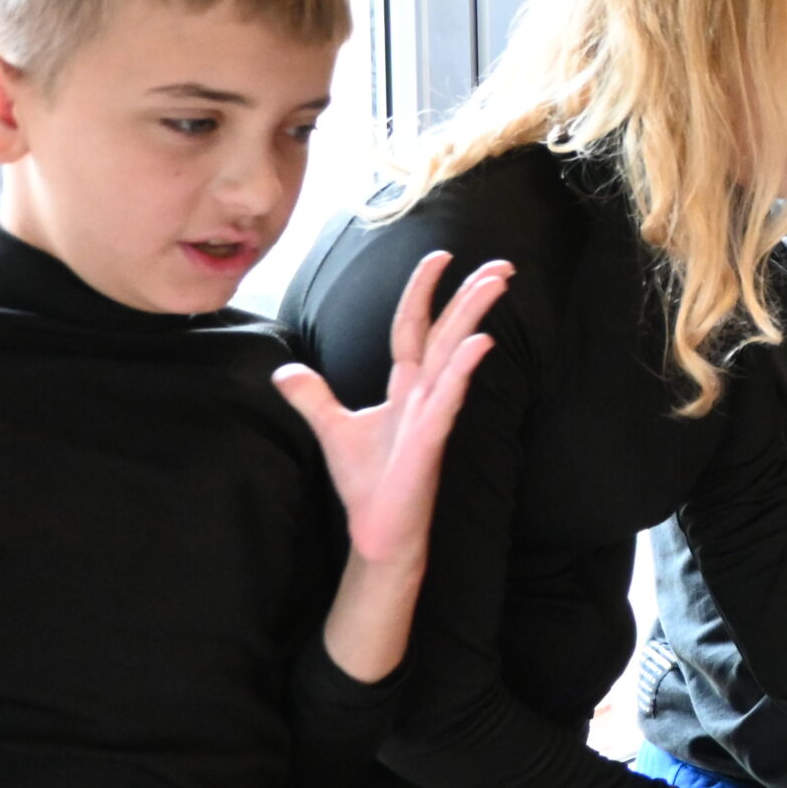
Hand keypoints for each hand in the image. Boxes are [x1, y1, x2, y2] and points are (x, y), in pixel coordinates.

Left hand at [273, 251, 510, 570]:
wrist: (376, 530)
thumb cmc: (367, 483)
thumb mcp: (331, 429)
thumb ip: (312, 397)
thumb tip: (283, 371)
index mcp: (405, 386)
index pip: (415, 327)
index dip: (424, 291)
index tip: (440, 258)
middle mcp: (425, 392)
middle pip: (449, 332)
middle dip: (473, 296)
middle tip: (502, 265)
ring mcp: (432, 412)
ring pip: (455, 353)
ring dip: (476, 315)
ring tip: (497, 282)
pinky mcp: (432, 437)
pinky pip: (450, 396)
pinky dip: (463, 368)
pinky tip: (479, 342)